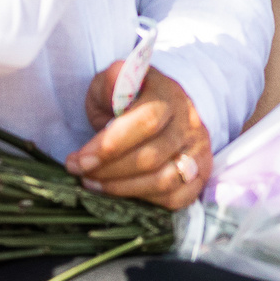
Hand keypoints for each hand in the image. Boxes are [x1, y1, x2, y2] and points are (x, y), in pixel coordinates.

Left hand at [68, 65, 210, 207]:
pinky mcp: (201, 174)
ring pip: (164, 181)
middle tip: (80, 173)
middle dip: (108, 171)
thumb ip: (113, 80)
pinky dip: (144, 200)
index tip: (77, 160)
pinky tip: (122, 192)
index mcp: (169, 95)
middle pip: (151, 157)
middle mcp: (190, 123)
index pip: (146, 122)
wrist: (165, 110)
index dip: (109, 146)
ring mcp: (198, 150)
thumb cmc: (132, 98)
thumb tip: (115, 82)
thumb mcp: (117, 81)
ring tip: (94, 184)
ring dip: (122, 189)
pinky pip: (176, 198)